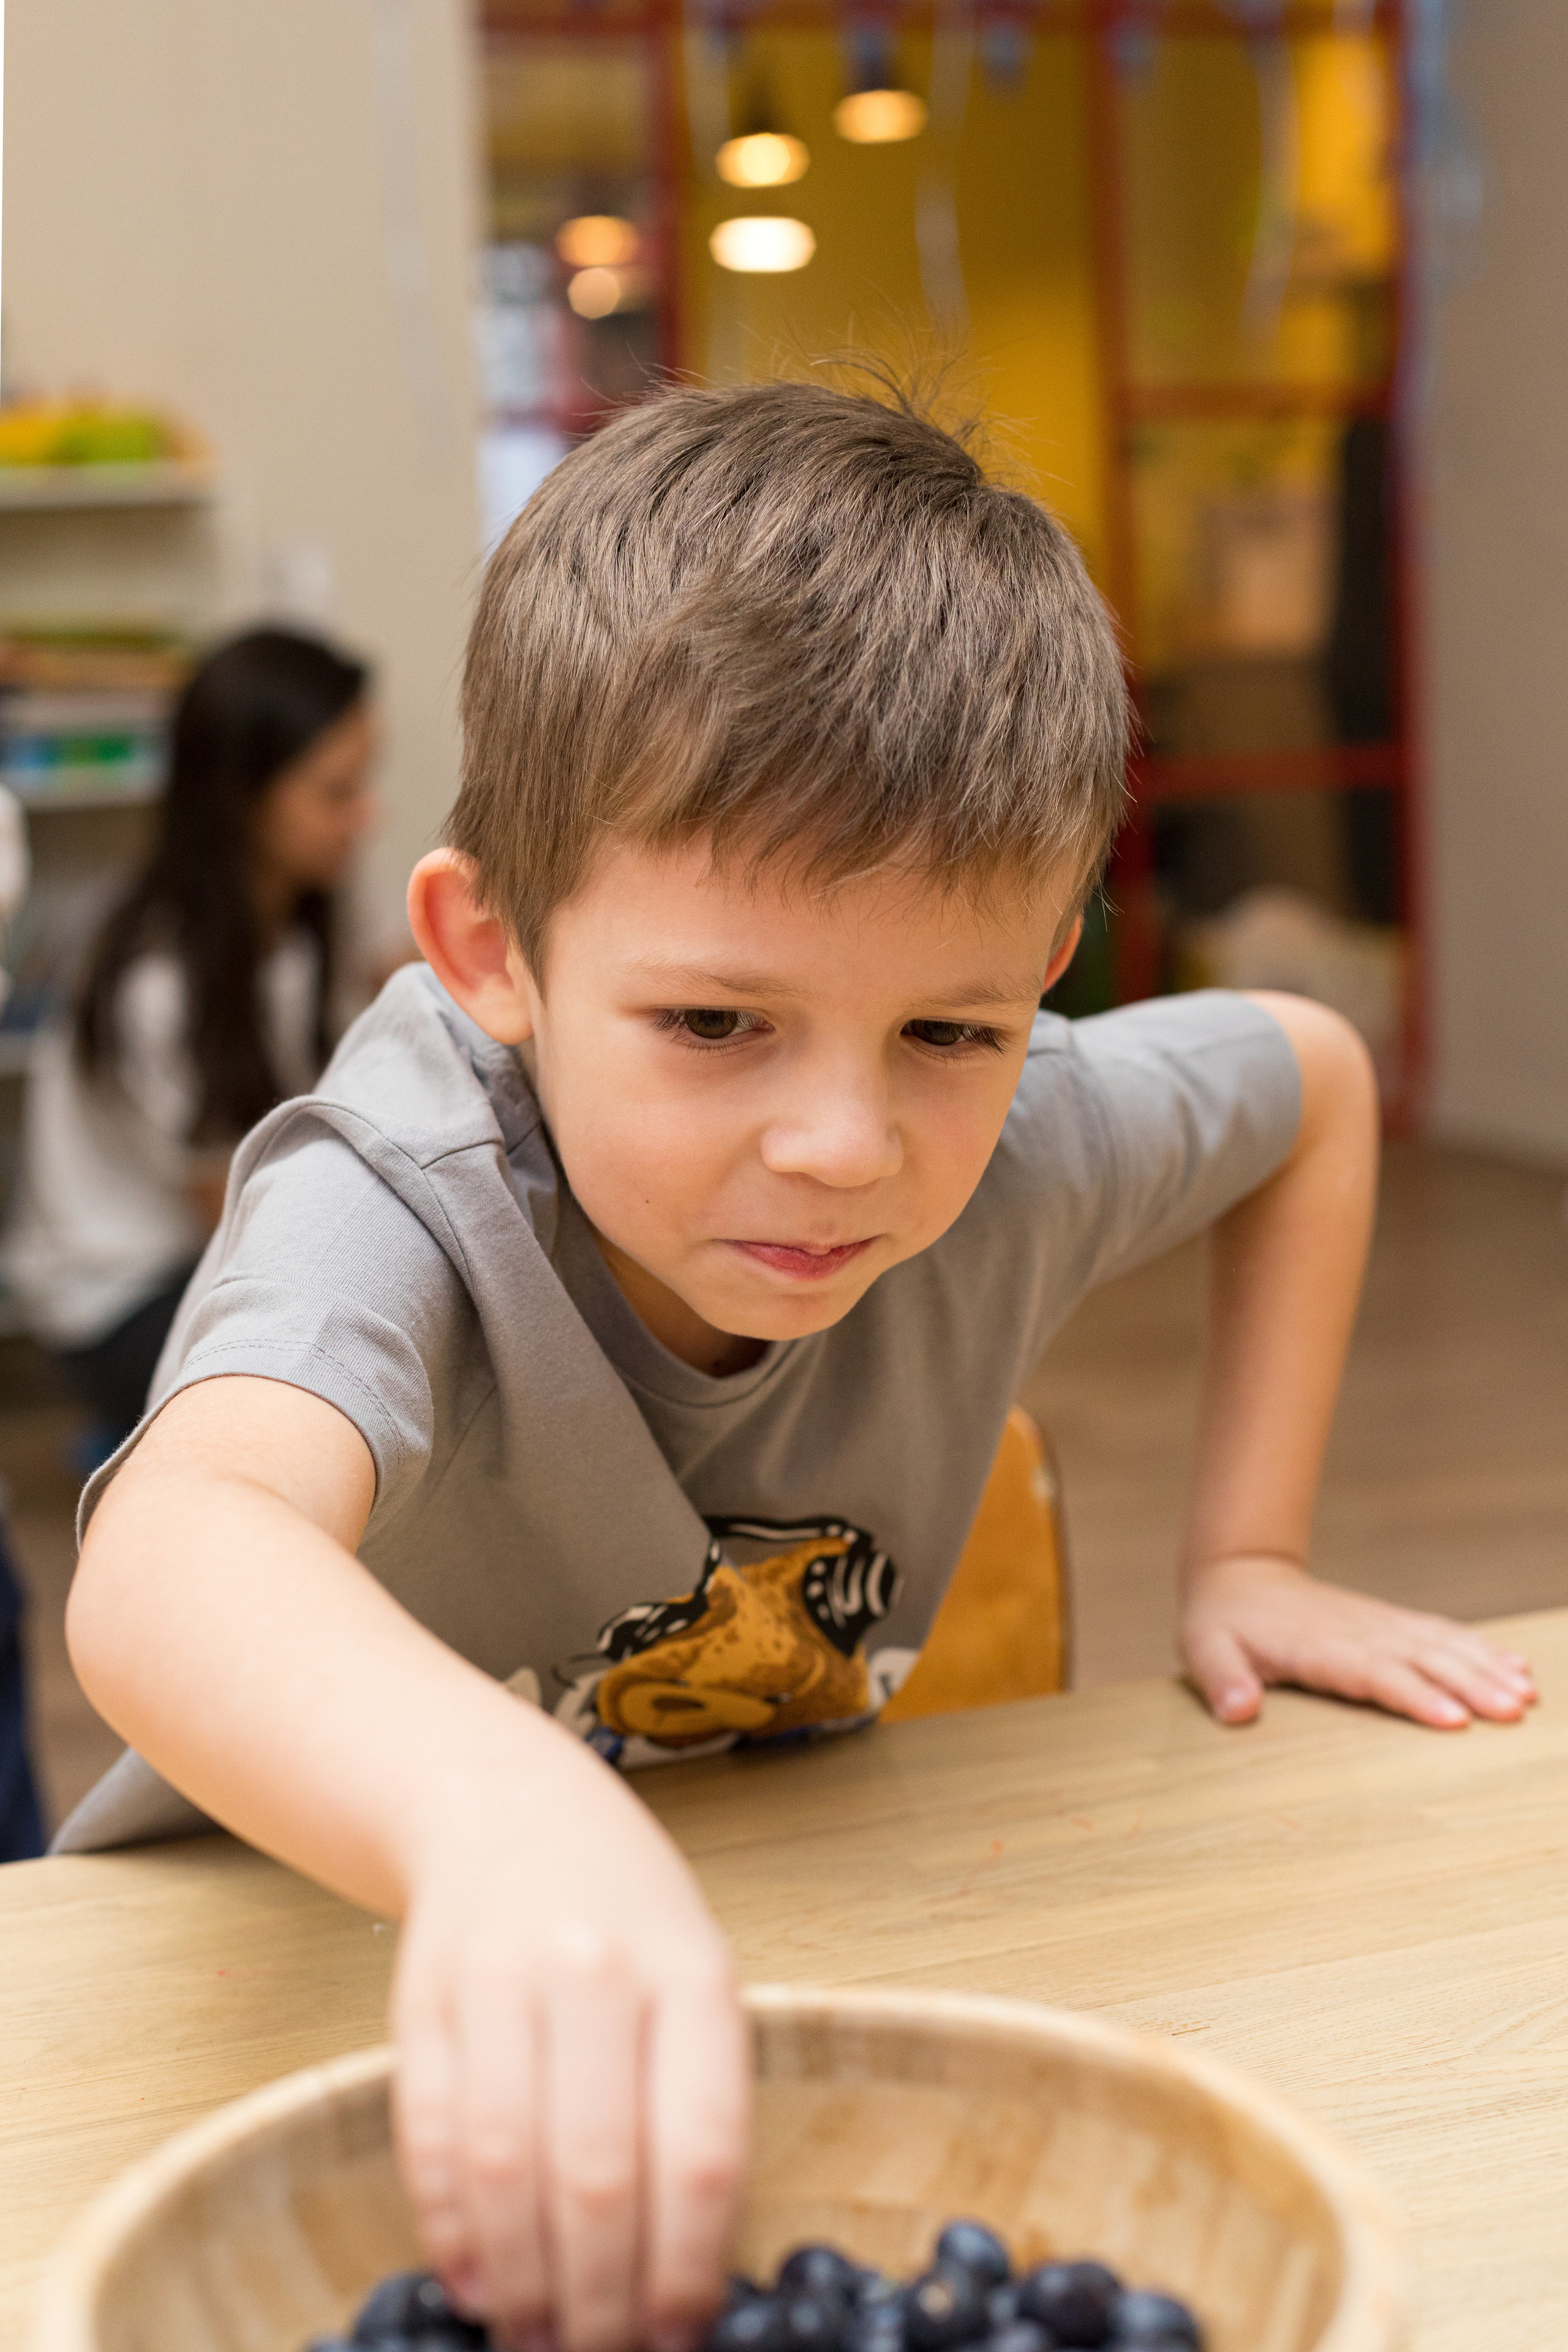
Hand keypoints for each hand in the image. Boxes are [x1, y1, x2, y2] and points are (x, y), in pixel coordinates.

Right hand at [391, 1764, 747, 2351]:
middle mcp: (596, 1971)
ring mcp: (500, 1981)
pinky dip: (450, 2227)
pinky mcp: (421, 2001)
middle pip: (598, 2174)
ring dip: (521, 2279)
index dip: (688, 2264)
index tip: (681, 2336)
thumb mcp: (696, 1975)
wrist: (509, 1807)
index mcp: (690, 1972)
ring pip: (505, 2166)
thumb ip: (694, 2103)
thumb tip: (685, 2274)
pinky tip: (474, 2278)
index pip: (701, 2148)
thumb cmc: (626, 1915)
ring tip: (535, 2341)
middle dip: (600, 2298)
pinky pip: (432, 2137)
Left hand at [1181, 1553, 1536, 1729]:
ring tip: (1526, 1694)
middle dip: (1470, 1684)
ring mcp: (1379, 1625)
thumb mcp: (1204, 1648)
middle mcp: (1359, 1633)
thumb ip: (1221, 1679)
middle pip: (1422, 1659)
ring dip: (1485, 1667)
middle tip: (1513, 1711)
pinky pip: (1441, 1635)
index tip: (1454, 1719)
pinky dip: (1480, 1649)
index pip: (1373, 1673)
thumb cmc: (1223, 1622)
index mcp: (1319, 1646)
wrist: (1240, 1575)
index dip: (1414, 1695)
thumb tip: (1236, 1711)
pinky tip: (1515, 1667)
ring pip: (1441, 1646)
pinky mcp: (1390, 1624)